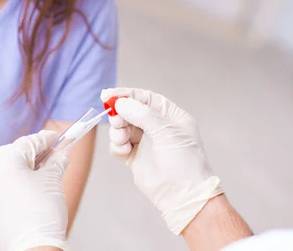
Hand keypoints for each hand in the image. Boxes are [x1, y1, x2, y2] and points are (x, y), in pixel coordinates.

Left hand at [0, 131, 69, 250]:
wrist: (32, 247)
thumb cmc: (41, 213)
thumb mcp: (54, 180)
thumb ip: (57, 161)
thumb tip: (61, 155)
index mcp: (5, 162)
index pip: (28, 142)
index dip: (46, 139)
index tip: (57, 138)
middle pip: (15, 154)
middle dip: (35, 153)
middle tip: (53, 154)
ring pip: (7, 170)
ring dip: (25, 168)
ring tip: (45, 172)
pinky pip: (3, 186)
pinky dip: (17, 183)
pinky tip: (32, 188)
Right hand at [101, 88, 223, 235]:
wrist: (183, 196)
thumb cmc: (183, 162)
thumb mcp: (165, 131)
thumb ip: (142, 114)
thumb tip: (121, 103)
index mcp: (170, 116)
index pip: (145, 98)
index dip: (127, 95)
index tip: (109, 95)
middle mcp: (157, 127)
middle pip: (131, 111)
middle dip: (120, 114)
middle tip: (115, 119)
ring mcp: (146, 143)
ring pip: (122, 128)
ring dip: (118, 131)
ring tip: (121, 139)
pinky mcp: (135, 158)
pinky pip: (119, 145)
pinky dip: (117, 146)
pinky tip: (124, 151)